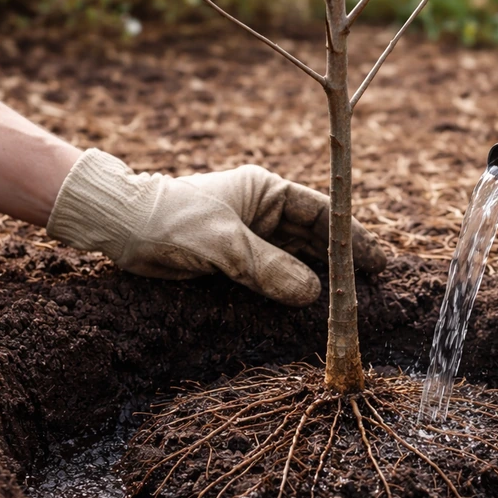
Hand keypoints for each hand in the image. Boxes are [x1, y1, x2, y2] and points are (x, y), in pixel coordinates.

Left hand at [46, 149, 387, 305]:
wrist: (123, 228)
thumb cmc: (172, 221)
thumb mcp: (223, 244)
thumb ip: (269, 268)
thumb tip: (312, 294)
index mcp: (265, 191)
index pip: (320, 211)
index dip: (349, 234)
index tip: (374, 258)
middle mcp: (263, 212)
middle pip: (314, 236)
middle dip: (340, 259)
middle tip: (372, 284)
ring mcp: (251, 236)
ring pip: (297, 258)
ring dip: (320, 276)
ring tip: (349, 298)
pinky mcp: (236, 261)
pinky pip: (274, 275)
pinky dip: (293, 289)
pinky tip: (312, 305)